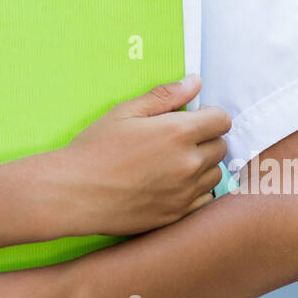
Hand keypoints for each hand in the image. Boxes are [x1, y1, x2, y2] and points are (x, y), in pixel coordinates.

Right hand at [44, 74, 230, 237]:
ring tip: (173, 162)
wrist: (75, 193)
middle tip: (177, 140)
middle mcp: (189, 163)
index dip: (208, 115)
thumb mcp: (125, 112)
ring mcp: (185, 192)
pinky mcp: (178, 215)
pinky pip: (205, 200)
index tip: (192, 118)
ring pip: (215, 174)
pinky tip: (172, 184)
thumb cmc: (95, 148)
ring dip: (203, 165)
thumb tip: (195, 82)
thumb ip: (165, 96)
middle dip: (206, 138)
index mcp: (178, 132)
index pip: (222, 120)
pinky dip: (195, 191)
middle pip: (221, 146)